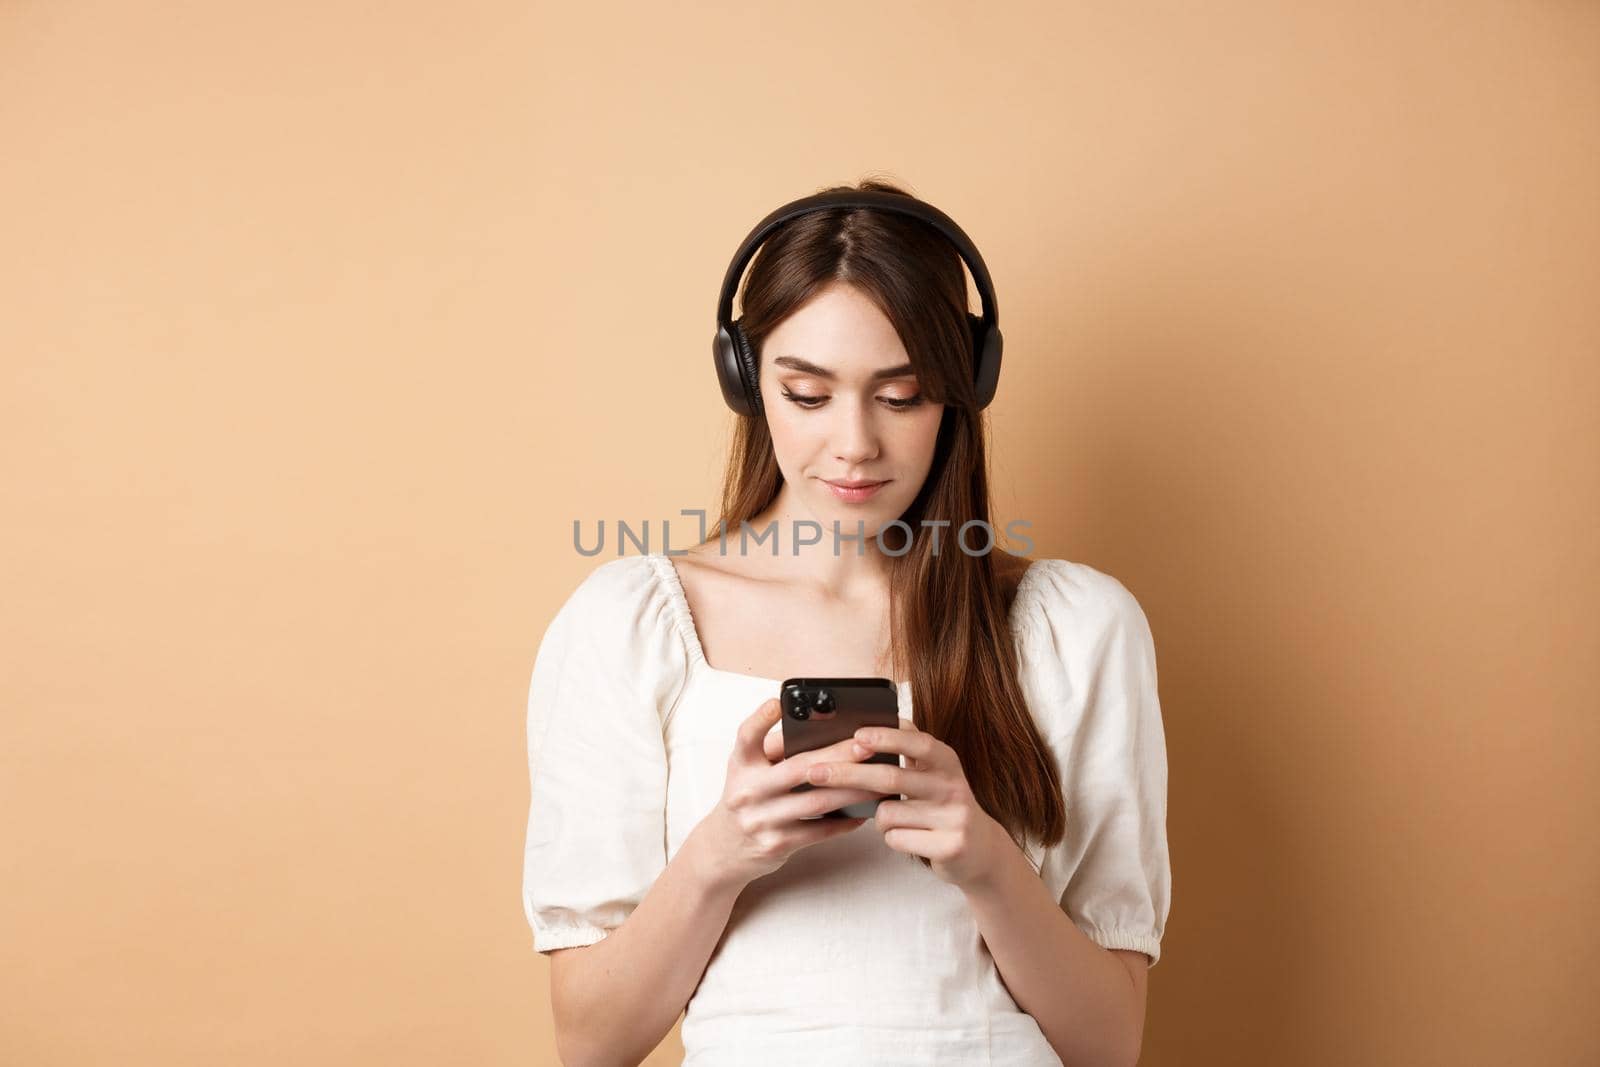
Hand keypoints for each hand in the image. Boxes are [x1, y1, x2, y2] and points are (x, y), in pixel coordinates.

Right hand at [697, 698, 881, 887]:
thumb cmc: (747, 797)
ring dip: (851, 791)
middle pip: (798, 769)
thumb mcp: (748, 769)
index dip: (760, 719)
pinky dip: (844, 822)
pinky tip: (864, 812)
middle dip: (837, 755)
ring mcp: (761, 820)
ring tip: (878, 780)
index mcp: (742, 764)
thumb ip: (774, 749)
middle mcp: (748, 791)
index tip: (778, 702)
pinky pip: (818, 832)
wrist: (724, 847)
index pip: (746, 737)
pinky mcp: (777, 844)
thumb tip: (823, 729)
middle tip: (866, 746)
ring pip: (815, 802)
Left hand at [804, 716, 1008, 889]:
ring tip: (896, 819)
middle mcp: (953, 786)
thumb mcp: (934, 772)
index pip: (917, 741)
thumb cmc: (942, 805)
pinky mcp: (950, 846)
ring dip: (878, 818)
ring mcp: (954, 817)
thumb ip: (909, 750)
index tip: (856, 735)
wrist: (981, 850)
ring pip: (887, 814)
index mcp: (947, 761)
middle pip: (891, 777)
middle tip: (815, 772)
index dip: (886, 737)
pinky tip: (910, 838)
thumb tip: (867, 729)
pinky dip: (892, 838)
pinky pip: (896, 839)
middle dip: (848, 774)